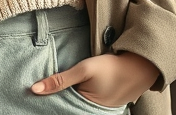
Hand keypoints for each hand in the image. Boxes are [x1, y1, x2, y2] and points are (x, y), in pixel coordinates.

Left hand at [31, 51, 158, 107]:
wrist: (141, 65)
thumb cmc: (112, 67)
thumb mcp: (84, 70)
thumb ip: (60, 80)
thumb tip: (34, 89)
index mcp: (86, 109)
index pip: (61, 107)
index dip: (50, 101)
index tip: (35, 96)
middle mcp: (93, 113)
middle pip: (71, 106)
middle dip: (60, 99)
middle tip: (45, 91)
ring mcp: (102, 109)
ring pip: (80, 103)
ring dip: (72, 96)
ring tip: (61, 89)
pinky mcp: (108, 103)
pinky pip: (90, 101)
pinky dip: (83, 95)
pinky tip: (78, 88)